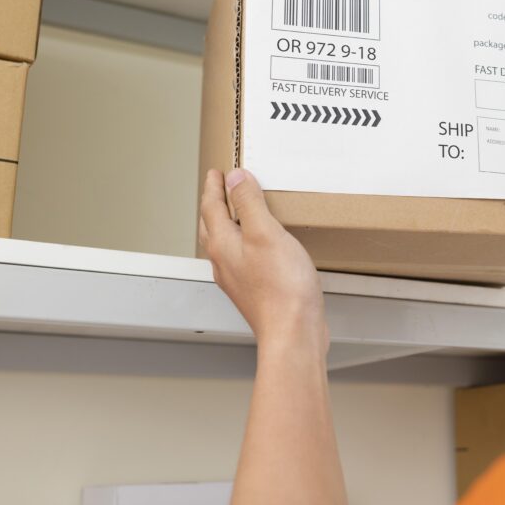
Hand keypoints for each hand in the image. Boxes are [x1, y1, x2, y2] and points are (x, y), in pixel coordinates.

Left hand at [198, 168, 326, 351]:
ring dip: (226, 224)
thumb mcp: (265, 232)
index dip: (214, 187)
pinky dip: (244, 243)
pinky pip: (242, 258)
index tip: (217, 173)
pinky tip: (260, 247)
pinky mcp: (254, 290)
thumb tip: (235, 179)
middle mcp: (225, 262)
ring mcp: (238, 279)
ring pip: (224, 244)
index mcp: (223, 244)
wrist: (292, 332)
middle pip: (212, 227)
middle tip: (219, 190)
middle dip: (214, 205)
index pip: (212, 207)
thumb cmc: (281, 287)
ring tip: (237, 213)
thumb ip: (249, 202)